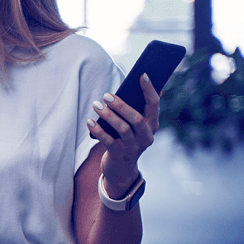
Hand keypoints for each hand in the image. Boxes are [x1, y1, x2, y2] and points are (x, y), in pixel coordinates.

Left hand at [87, 73, 159, 197]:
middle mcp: (146, 136)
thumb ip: (136, 107)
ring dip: (108, 115)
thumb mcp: (134, 124)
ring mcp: (133, 147)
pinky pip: (108, 141)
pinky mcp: (119, 155)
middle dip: (121, 105)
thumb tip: (138, 81)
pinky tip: (89, 121)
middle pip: (136, 118)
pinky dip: (98, 130)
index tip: (141, 74)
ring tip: (96, 105)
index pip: (154, 104)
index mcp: (152, 124)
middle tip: (106, 95)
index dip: (149, 89)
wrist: (121, 169)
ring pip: (122, 129)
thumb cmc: (126, 138)